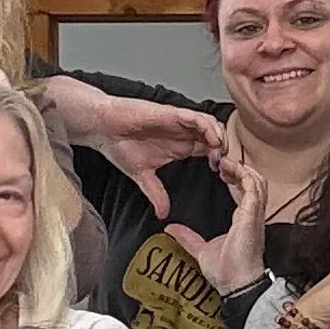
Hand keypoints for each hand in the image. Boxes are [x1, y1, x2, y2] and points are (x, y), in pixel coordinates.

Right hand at [49, 82, 226, 221]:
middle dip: (225, 151)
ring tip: (220, 153)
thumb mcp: (142, 176)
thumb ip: (156, 193)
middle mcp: (184, 134)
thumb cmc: (120, 145)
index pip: (211, 152)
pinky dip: (207, 126)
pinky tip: (211, 138)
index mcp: (182, 147)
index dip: (220, 163)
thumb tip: (161, 214)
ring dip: (219, 138)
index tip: (223, 178)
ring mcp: (179, 123)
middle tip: (227, 167)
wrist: (102, 128)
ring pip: (211, 126)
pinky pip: (197, 117)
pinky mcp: (171, 114)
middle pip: (217, 138)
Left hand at [166, 145, 267, 292]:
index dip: (235, 177)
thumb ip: (188, 237)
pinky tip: (229, 169)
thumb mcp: (200, 249)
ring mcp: (254, 214)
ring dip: (242, 168)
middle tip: (220, 161)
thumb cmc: (225, 272)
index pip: (245, 191)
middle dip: (239, 168)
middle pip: (254, 181)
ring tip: (225, 162)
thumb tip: (171, 229)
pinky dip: (243, 174)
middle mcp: (252, 215)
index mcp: (243, 220)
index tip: (219, 171)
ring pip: (257, 180)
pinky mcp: (253, 214)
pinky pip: (254, 187)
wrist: (236, 285)